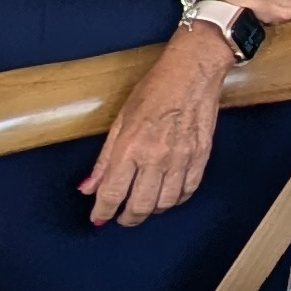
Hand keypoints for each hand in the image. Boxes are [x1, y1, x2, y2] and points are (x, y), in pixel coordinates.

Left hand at [83, 26, 229, 226]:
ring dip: (151, 211)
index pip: (112, 193)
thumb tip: (89, 187)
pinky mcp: (201, 156)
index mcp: (131, 146)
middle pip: (140, 205)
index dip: (103, 211)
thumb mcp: (120, 119)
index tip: (99, 217)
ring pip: (165, 203)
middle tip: (120, 217)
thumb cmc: (154, 89)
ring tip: (143, 207)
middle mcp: (156, 157)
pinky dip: (175, 200)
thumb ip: (105, 158)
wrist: (193, 72)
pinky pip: (188, 190)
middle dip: (126, 218)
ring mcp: (181, 159)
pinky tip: (167, 196)